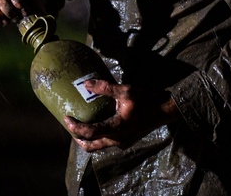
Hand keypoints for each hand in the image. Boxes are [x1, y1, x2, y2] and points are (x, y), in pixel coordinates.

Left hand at [64, 79, 179, 151]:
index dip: (75, 127)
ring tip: (79, 127)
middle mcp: (117, 140)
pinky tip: (95, 125)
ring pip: (99, 146)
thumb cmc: (146, 100)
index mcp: (116, 129)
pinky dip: (97, 137)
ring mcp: (122, 142)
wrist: (164, 110)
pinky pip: (106, 142)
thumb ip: (105, 87)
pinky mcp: (126, 140)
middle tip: (69, 124)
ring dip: (87, 139)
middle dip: (77, 137)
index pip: (90, 133)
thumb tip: (85, 84)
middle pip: (91, 146)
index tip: (66, 117)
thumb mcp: (126, 91)